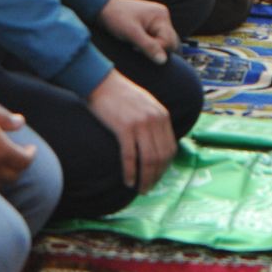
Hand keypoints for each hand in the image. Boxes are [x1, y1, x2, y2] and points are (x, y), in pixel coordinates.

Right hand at [0, 99, 35, 186]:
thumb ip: (6, 119)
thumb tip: (21, 122)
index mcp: (0, 150)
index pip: (24, 160)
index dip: (30, 155)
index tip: (31, 149)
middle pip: (13, 175)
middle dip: (19, 165)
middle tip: (19, 155)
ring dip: (4, 175)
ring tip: (3, 164)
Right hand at [88, 68, 177, 190]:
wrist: (101, 81)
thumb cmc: (120, 94)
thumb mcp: (145, 104)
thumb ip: (154, 121)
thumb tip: (157, 144)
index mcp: (162, 115)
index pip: (170, 148)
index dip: (165, 167)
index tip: (157, 177)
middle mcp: (155, 120)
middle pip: (161, 157)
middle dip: (156, 176)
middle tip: (148, 188)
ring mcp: (140, 124)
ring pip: (148, 160)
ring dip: (146, 178)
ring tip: (141, 189)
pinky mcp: (124, 128)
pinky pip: (130, 156)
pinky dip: (131, 172)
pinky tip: (128, 181)